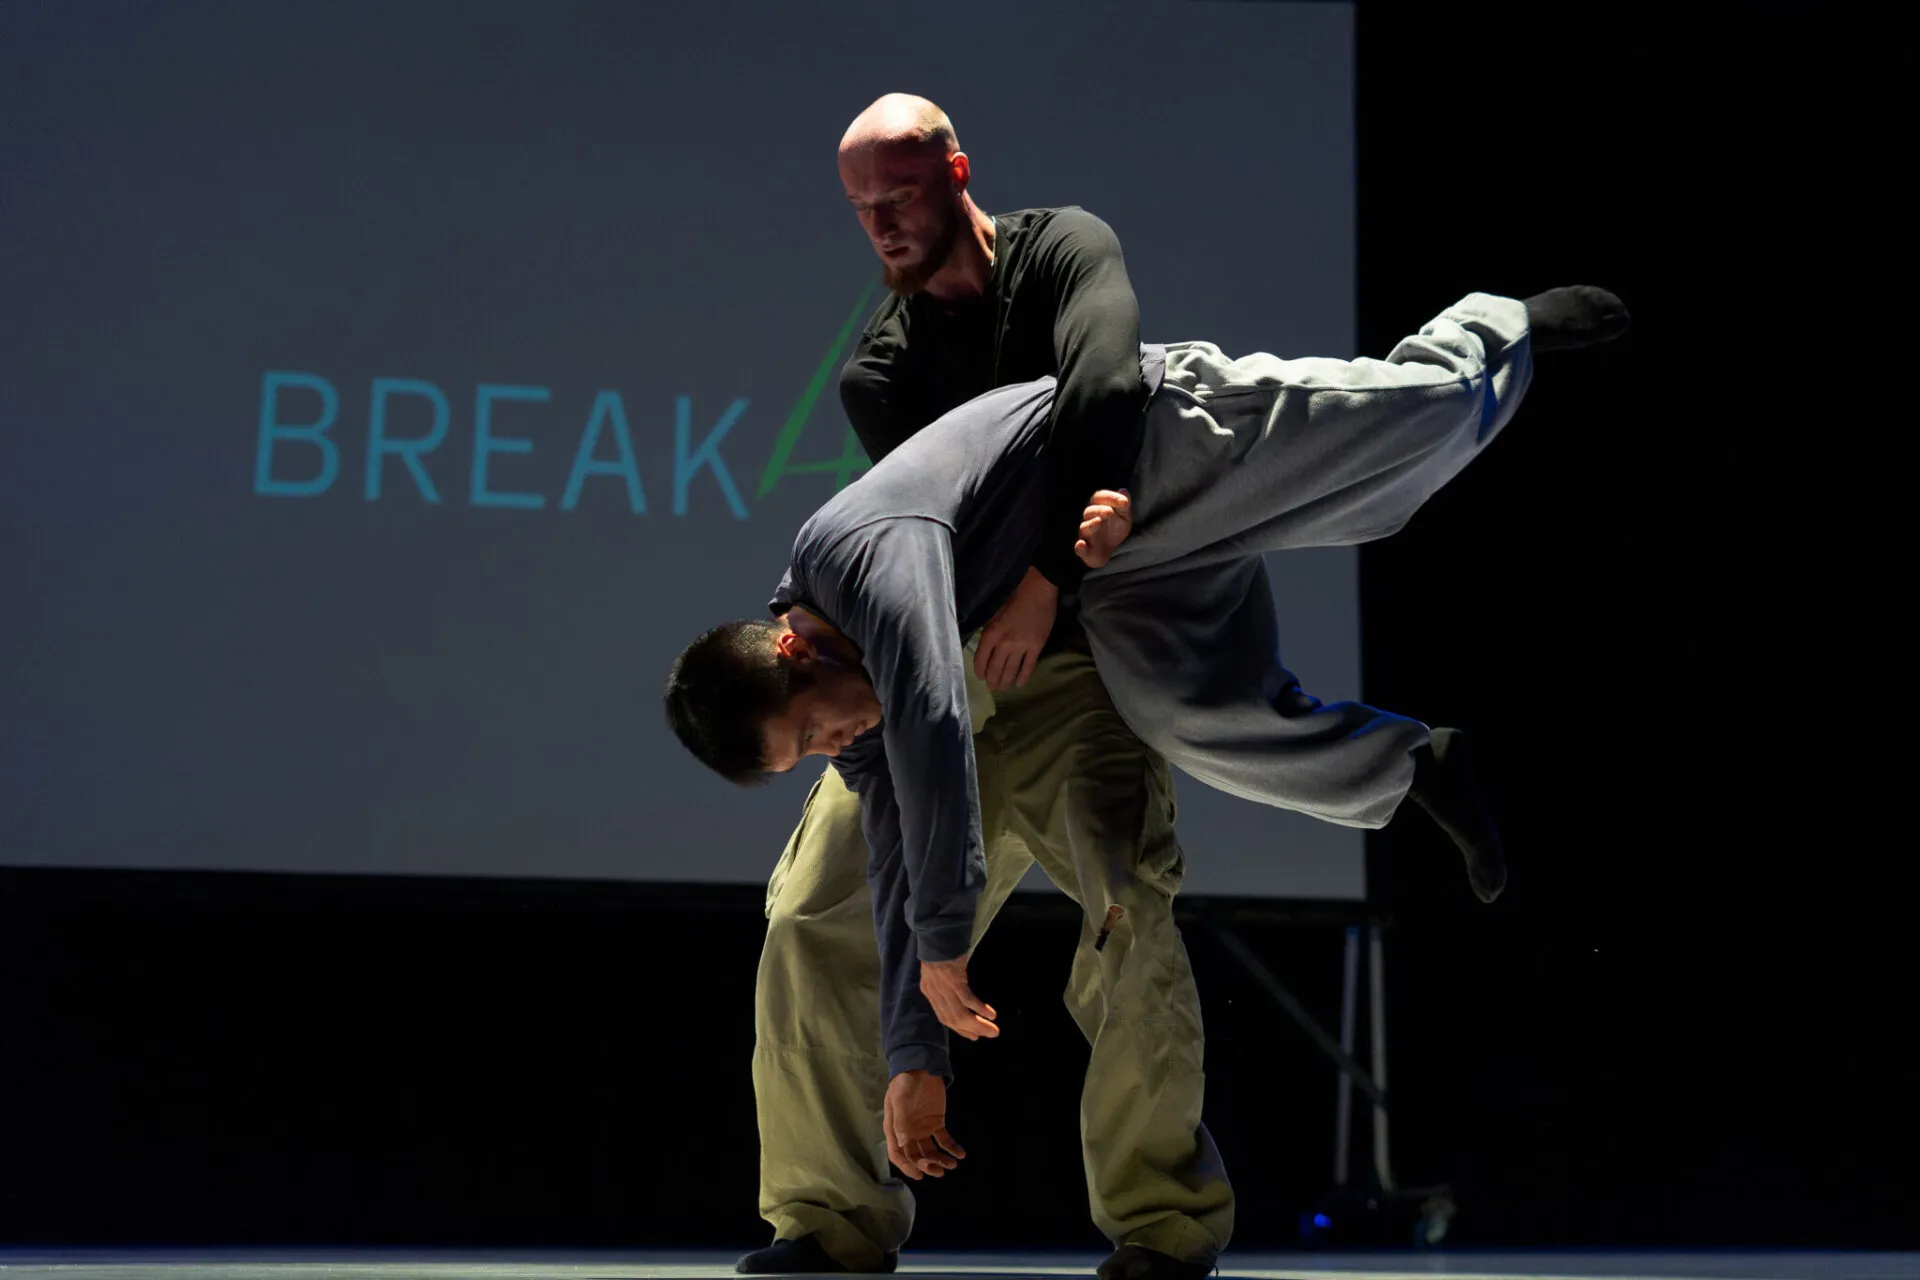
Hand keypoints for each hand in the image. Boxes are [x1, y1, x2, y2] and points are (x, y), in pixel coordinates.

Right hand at [884, 1069, 966, 1179]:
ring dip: (940, 1160)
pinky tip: (960, 1154)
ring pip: (930, 1151)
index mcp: (895, 1129)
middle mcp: (908, 1133)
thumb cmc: (906, 1083)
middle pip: (916, 1156)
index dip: (906, 1166)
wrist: (921, 1067)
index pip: (897, 1153)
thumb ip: (901, 1122)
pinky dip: (952, 1148)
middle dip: (926, 1165)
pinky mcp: (936, 1123)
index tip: (919, 1175)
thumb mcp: (900, 1101)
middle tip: (939, 1170)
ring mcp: (923, 1129)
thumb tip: (903, 1145)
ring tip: (952, 1164)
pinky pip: (944, 1139)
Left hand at [919, 954, 999, 1040]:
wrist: (936, 935)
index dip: (959, 1028)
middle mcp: (934, 994)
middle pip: (952, 1020)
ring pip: (960, 1014)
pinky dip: (979, 1009)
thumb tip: (957, 995)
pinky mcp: (954, 981)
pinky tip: (991, 1014)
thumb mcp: (935, 971)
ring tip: (993, 1030)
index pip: (944, 1017)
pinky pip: (968, 1000)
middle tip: (987, 1035)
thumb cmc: (939, 949)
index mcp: (929, 991)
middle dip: (971, 1030)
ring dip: (978, 1025)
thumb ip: (942, 985)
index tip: (973, 1036)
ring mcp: (944, 989)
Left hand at [975, 566, 1057, 690]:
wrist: (1038, 592)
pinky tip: (1019, 684)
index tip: (981, 677)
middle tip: (992, 687)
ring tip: (1003, 687)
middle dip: (992, 681)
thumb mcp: (994, 616)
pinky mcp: (1036, 648)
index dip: (980, 672)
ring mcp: (1021, 647)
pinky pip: (1028, 667)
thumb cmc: (1013, 600)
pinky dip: (1023, 678)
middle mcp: (1004, 643)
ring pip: (1010, 671)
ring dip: (1005, 682)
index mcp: (991, 633)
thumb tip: (986, 651)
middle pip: (995, 669)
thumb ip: (990, 634)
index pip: (981, 660)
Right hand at [1074, 489, 1132, 567]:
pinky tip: (1082, 544)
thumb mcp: (1124, 517)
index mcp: (1097, 509)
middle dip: (1099, 510)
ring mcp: (1086, 536)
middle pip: (1089, 511)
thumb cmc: (1115, 530)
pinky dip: (1079, 547)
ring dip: (1091, 525)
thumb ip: (1123, 505)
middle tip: (1110, 512)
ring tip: (1098, 522)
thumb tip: (1123, 490)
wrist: (1114, 551)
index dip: (1110, 497)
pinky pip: (1079, 549)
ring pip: (1084, 528)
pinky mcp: (1086, 551)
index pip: (1098, 498)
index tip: (1123, 502)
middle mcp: (1089, 520)